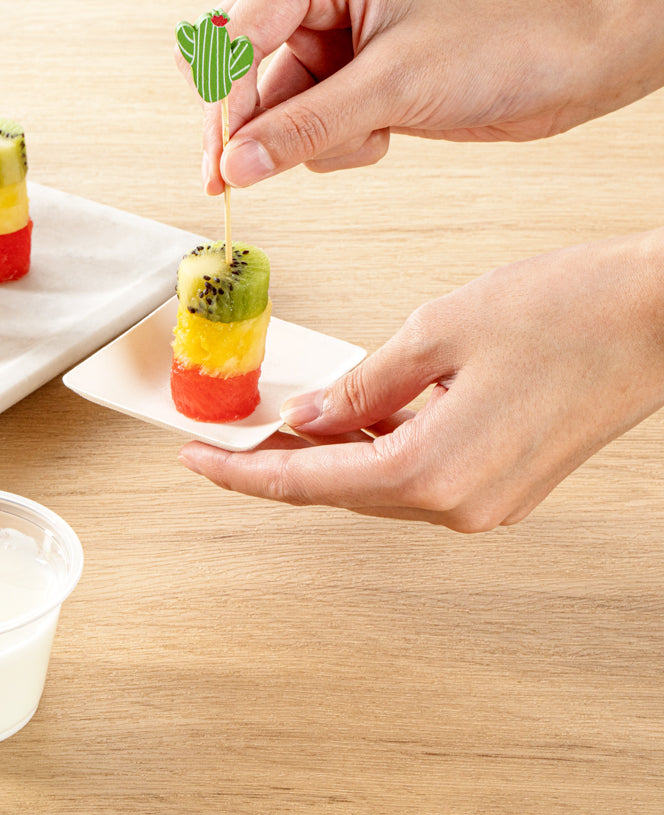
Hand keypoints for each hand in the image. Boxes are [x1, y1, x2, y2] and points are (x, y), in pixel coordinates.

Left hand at [178, 231, 663, 530]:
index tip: (198, 459)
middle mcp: (460, 504)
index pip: (307, 481)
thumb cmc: (567, 311)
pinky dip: (374, 452)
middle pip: (337, 490)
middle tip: (229, 434)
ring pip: (376, 486)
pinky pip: (416, 477)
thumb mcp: (436, 330)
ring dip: (325, 457)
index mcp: (433, 469)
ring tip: (280, 422)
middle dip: (278, 462)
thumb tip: (312, 414)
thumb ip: (363, 383)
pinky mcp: (506, 487)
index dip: (243, 472)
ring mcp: (487, 502)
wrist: (660, 316)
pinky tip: (351, 422)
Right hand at [198, 0, 663, 193]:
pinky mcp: (343, 77)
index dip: (222, 103)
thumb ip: (304, 130)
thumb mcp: (393, 88)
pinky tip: (383, 135)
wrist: (563, 65)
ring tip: (370, 135)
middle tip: (234, 182)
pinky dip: (335, 146)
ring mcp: (327, 38)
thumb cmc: (497, 44)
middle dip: (249, 128)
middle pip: (236, 72)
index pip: (233, 35)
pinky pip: (303, 127)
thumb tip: (234, 168)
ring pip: (270, 110)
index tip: (223, 165)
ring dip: (309, 141)